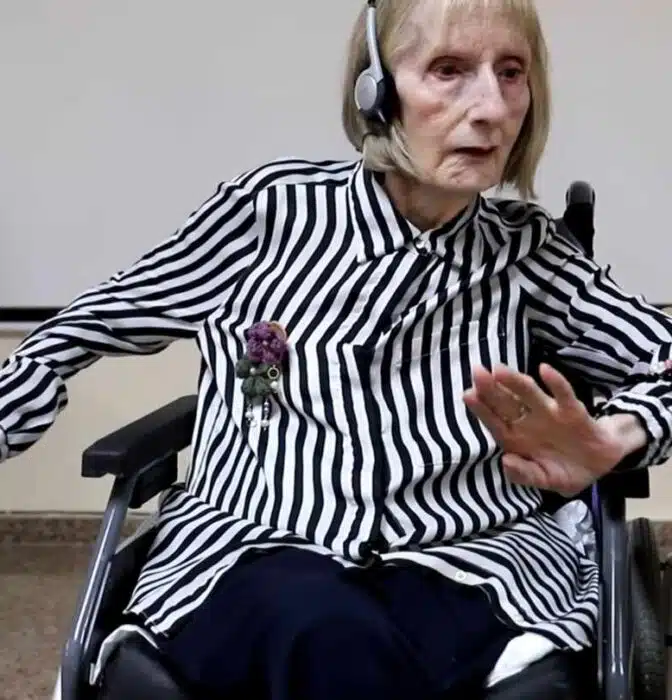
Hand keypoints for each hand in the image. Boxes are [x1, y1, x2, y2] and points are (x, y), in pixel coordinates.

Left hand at [463, 363, 628, 495]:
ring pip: (530, 395)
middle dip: (491, 388)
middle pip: (506, 403)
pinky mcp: (573, 412)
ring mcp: (549, 414)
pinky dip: (556, 383)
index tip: (468, 394)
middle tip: (477, 372)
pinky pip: (564, 396)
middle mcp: (528, 421)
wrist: (600, 466)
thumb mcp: (544, 479)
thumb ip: (525, 474)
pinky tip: (545, 370)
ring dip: (515, 381)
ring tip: (499, 369)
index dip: (481, 409)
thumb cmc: (563, 469)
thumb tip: (506, 461)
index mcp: (516, 438)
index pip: (494, 421)